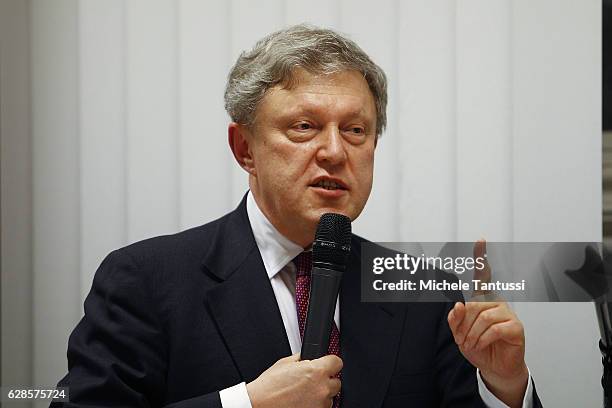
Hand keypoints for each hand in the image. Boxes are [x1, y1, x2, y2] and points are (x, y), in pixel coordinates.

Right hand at [246, 353, 341, 407]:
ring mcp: (320, 404)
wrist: (260, 404)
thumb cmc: (270, 386)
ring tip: (303, 394)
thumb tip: (310, 358)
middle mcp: (322, 388)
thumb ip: (303, 359)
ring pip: (329, 397)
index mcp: (317, 371)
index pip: (337, 362)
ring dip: (321, 395)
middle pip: (336, 381)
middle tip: (311, 382)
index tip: (326, 365)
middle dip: (325, 381)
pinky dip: (315, 405)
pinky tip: (302, 402)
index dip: (330, 362)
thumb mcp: (286, 362)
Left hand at [446, 240, 527, 406]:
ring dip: (472, 334)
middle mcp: (496, 302)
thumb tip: (458, 305)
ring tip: (471, 344)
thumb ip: (454, 320)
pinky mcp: (516, 327)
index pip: (482, 275)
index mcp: (482, 299)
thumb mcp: (459, 334)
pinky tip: (482, 345)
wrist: (494, 368)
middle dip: (463, 325)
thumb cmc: (478, 347)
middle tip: (462, 339)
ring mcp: (507, 313)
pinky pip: (493, 329)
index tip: (480, 240)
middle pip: (473, 304)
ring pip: (482, 317)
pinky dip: (483, 339)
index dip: (481, 257)